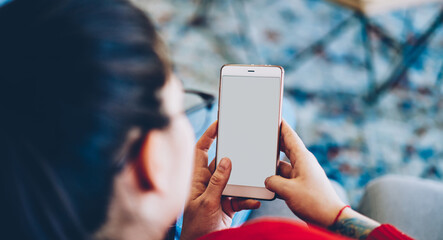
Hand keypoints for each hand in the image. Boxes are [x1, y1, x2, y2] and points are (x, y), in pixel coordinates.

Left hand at [181, 121, 259, 239]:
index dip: (208, 136)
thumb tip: (227, 160)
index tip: (220, 124)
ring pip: (234, 180)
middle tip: (246, 149)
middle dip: (235, 157)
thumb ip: (218, 182)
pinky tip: (255, 200)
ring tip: (255, 180)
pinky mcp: (228, 204)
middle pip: (222, 163)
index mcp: (197, 178)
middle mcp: (208, 183)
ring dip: (244, 182)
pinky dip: (248, 198)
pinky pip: (241, 196)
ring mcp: (218, 193)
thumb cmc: (196, 227)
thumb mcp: (207, 202)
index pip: (201, 150)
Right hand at [264, 120, 345, 226]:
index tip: (273, 116)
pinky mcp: (301, 186)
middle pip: (285, 148)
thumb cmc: (314, 202)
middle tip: (261, 136)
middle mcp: (302, 163)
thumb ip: (273, 182)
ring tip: (259, 163)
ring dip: (272, 166)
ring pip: (282, 165)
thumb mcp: (288, 191)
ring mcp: (302, 175)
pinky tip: (267, 182)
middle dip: (273, 143)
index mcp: (303, 158)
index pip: (290, 136)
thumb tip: (267, 180)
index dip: (281, 125)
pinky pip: (285, 177)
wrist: (330, 219)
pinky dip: (276, 178)